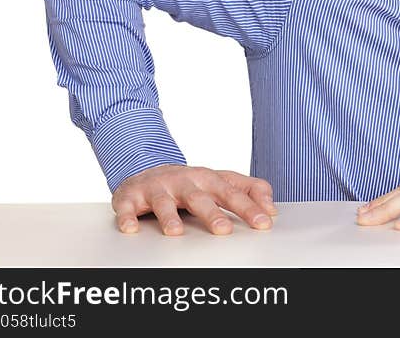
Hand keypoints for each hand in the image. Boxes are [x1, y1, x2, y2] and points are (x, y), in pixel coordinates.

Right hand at [112, 164, 277, 235]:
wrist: (147, 168)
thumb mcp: (221, 181)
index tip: (264, 222)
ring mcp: (158, 189)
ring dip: (169, 217)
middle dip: (212, 213)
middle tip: (224, 230)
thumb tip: (272, 208)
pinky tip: (131, 228)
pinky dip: (128, 217)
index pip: (233, 193)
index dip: (249, 207)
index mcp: (209, 180)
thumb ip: (250, 190)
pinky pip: (128, 207)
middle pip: (200, 198)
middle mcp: (184, 182)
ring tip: (175, 232)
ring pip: (164, 203)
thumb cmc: (190, 182)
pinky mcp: (132, 196)